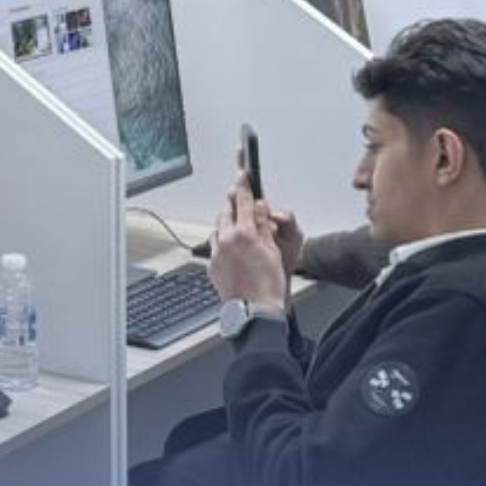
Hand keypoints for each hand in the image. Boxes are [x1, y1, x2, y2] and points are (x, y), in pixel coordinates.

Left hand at [212, 184, 291, 308]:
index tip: (243, 174)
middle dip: (233, 203)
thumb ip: (263, 225)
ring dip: (226, 223)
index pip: (243, 201)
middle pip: (226, 212)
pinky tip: (231, 247)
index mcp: (244, 233)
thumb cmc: (268, 285)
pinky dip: (222, 241)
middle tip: (239, 197)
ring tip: (237, 225)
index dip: (244, 185)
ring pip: (218, 228)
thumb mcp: (273, 250)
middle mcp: (226, 240)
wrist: (254, 311)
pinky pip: (214, 246)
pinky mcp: (212, 265)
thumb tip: (259, 207)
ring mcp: (217, 253)